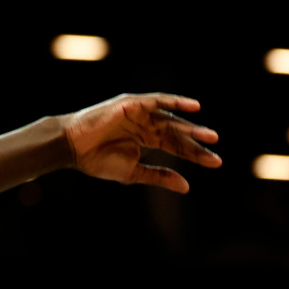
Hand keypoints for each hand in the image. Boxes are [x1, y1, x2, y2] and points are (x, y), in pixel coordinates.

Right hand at [59, 94, 221, 192]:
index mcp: (145, 139)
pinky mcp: (130, 104)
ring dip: (190, 124)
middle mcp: (145, 124)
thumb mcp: (133, 172)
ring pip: (170, 118)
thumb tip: (186, 186)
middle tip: (216, 147)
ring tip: (208, 135)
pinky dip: (174, 102)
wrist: (72, 148)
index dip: (195, 154)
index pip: (175, 146)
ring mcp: (138, 113)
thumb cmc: (97, 160)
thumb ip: (159, 176)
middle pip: (176, 132)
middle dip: (196, 141)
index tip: (216, 162)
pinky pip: (157, 101)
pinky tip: (192, 107)